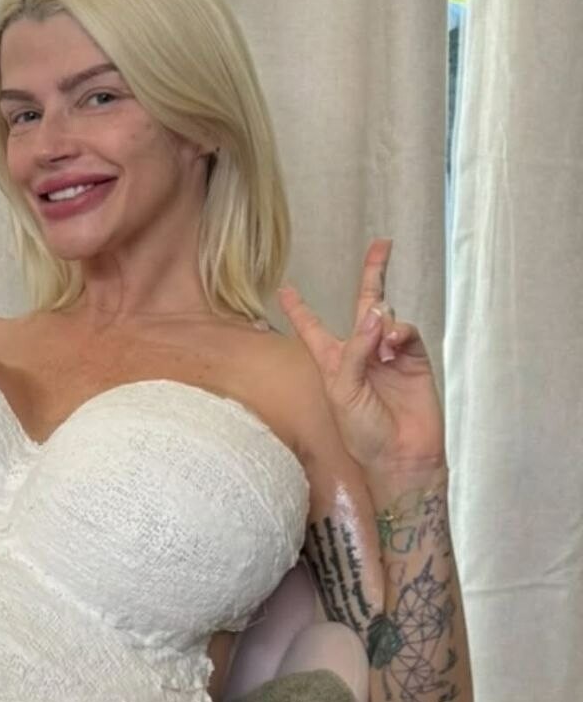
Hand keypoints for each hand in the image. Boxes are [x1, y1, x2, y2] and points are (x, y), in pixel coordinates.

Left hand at [277, 238, 445, 473]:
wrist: (401, 456)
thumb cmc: (363, 432)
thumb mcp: (343, 392)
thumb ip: (355, 351)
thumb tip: (375, 314)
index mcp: (333, 362)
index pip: (313, 329)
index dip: (300, 309)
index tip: (286, 288)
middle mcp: (361, 353)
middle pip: (364, 306)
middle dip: (373, 275)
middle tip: (382, 245)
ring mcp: (390, 354)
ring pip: (386, 317)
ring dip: (380, 322)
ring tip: (381, 345)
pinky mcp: (414, 360)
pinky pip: (406, 331)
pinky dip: (399, 332)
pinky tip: (393, 345)